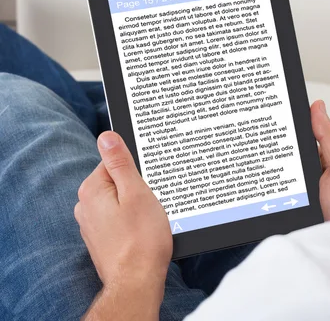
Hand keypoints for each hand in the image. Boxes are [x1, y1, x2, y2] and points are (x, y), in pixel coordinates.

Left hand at [75, 132, 171, 316]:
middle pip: (117, 181)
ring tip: (152, 219)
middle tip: (154, 201)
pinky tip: (145, 231)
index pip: (115, 162)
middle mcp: (86, 206)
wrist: (137, 282)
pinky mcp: (101, 239)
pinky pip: (119, 219)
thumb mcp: (136, 192)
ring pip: (120, 201)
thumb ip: (120, 162)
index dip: (138, 169)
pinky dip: (133, 221)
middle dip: (138, 188)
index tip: (152, 182)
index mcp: (92, 189)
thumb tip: (107, 137)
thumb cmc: (142, 240)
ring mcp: (92, 225)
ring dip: (137, 205)